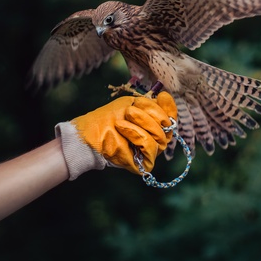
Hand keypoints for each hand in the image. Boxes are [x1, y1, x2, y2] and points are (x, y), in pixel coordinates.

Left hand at [55, 92, 176, 179]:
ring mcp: (149, 152)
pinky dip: (136, 134)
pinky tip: (122, 128)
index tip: (162, 96)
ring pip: (161, 137)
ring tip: (125, 117)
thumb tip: (165, 96)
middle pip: (168, 126)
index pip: (171, 117)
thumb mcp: (131, 104)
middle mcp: (155, 139)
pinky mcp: (143, 164)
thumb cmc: (107, 119)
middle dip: (151, 114)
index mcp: (153, 125)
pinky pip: (150, 147)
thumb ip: (150, 103)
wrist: (89, 134)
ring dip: (142, 123)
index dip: (169, 107)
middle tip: (131, 110)